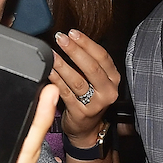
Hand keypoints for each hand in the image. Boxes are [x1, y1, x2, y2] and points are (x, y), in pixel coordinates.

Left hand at [50, 30, 119, 146]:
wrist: (87, 129)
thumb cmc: (90, 100)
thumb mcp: (96, 81)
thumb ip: (89, 62)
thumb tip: (71, 40)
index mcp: (113, 79)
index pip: (102, 57)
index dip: (87, 43)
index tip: (73, 33)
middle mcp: (108, 91)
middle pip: (92, 67)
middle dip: (75, 50)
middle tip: (62, 39)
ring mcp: (95, 104)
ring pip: (78, 80)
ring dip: (63, 64)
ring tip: (52, 53)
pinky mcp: (80, 113)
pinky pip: (66, 93)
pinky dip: (56, 80)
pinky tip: (49, 71)